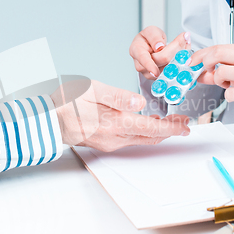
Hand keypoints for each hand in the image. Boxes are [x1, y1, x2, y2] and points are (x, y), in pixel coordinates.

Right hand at [51, 80, 189, 151]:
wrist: (48, 121)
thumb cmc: (67, 103)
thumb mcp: (92, 90)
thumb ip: (117, 96)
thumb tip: (139, 102)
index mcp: (115, 123)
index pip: (152, 128)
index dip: (172, 128)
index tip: (186, 126)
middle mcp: (115, 138)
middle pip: (150, 137)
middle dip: (169, 131)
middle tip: (184, 124)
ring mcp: (111, 143)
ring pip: (142, 140)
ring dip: (158, 133)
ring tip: (170, 124)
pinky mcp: (106, 144)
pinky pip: (131, 140)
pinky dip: (144, 134)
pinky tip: (147, 126)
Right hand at [130, 26, 190, 79]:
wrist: (150, 46)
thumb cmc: (148, 39)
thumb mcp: (151, 31)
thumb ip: (154, 37)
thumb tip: (159, 46)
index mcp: (136, 51)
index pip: (143, 59)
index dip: (149, 66)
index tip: (155, 72)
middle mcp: (141, 65)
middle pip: (161, 60)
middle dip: (175, 48)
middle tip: (184, 37)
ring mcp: (150, 73)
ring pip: (169, 67)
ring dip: (180, 55)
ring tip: (184, 43)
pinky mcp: (160, 77)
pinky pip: (172, 71)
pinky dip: (180, 60)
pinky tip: (183, 52)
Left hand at [190, 44, 233, 127]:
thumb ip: (219, 71)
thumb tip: (198, 72)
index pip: (219, 47)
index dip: (201, 54)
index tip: (191, 62)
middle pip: (219, 53)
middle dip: (205, 62)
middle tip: (206, 72)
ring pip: (222, 71)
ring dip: (218, 81)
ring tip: (226, 85)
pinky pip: (230, 93)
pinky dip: (228, 96)